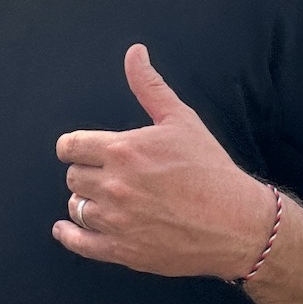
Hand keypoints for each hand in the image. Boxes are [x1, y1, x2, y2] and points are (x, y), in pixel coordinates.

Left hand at [53, 44, 274, 279]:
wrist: (237, 223)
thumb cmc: (210, 169)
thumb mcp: (181, 120)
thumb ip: (150, 86)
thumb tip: (135, 52)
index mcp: (123, 150)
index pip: (70, 146)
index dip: (75, 147)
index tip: (83, 150)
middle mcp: (113, 185)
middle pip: (72, 176)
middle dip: (85, 173)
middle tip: (106, 174)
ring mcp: (116, 221)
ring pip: (76, 207)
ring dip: (85, 201)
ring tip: (104, 199)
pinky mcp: (122, 251)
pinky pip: (79, 244)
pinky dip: (68, 235)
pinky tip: (65, 230)